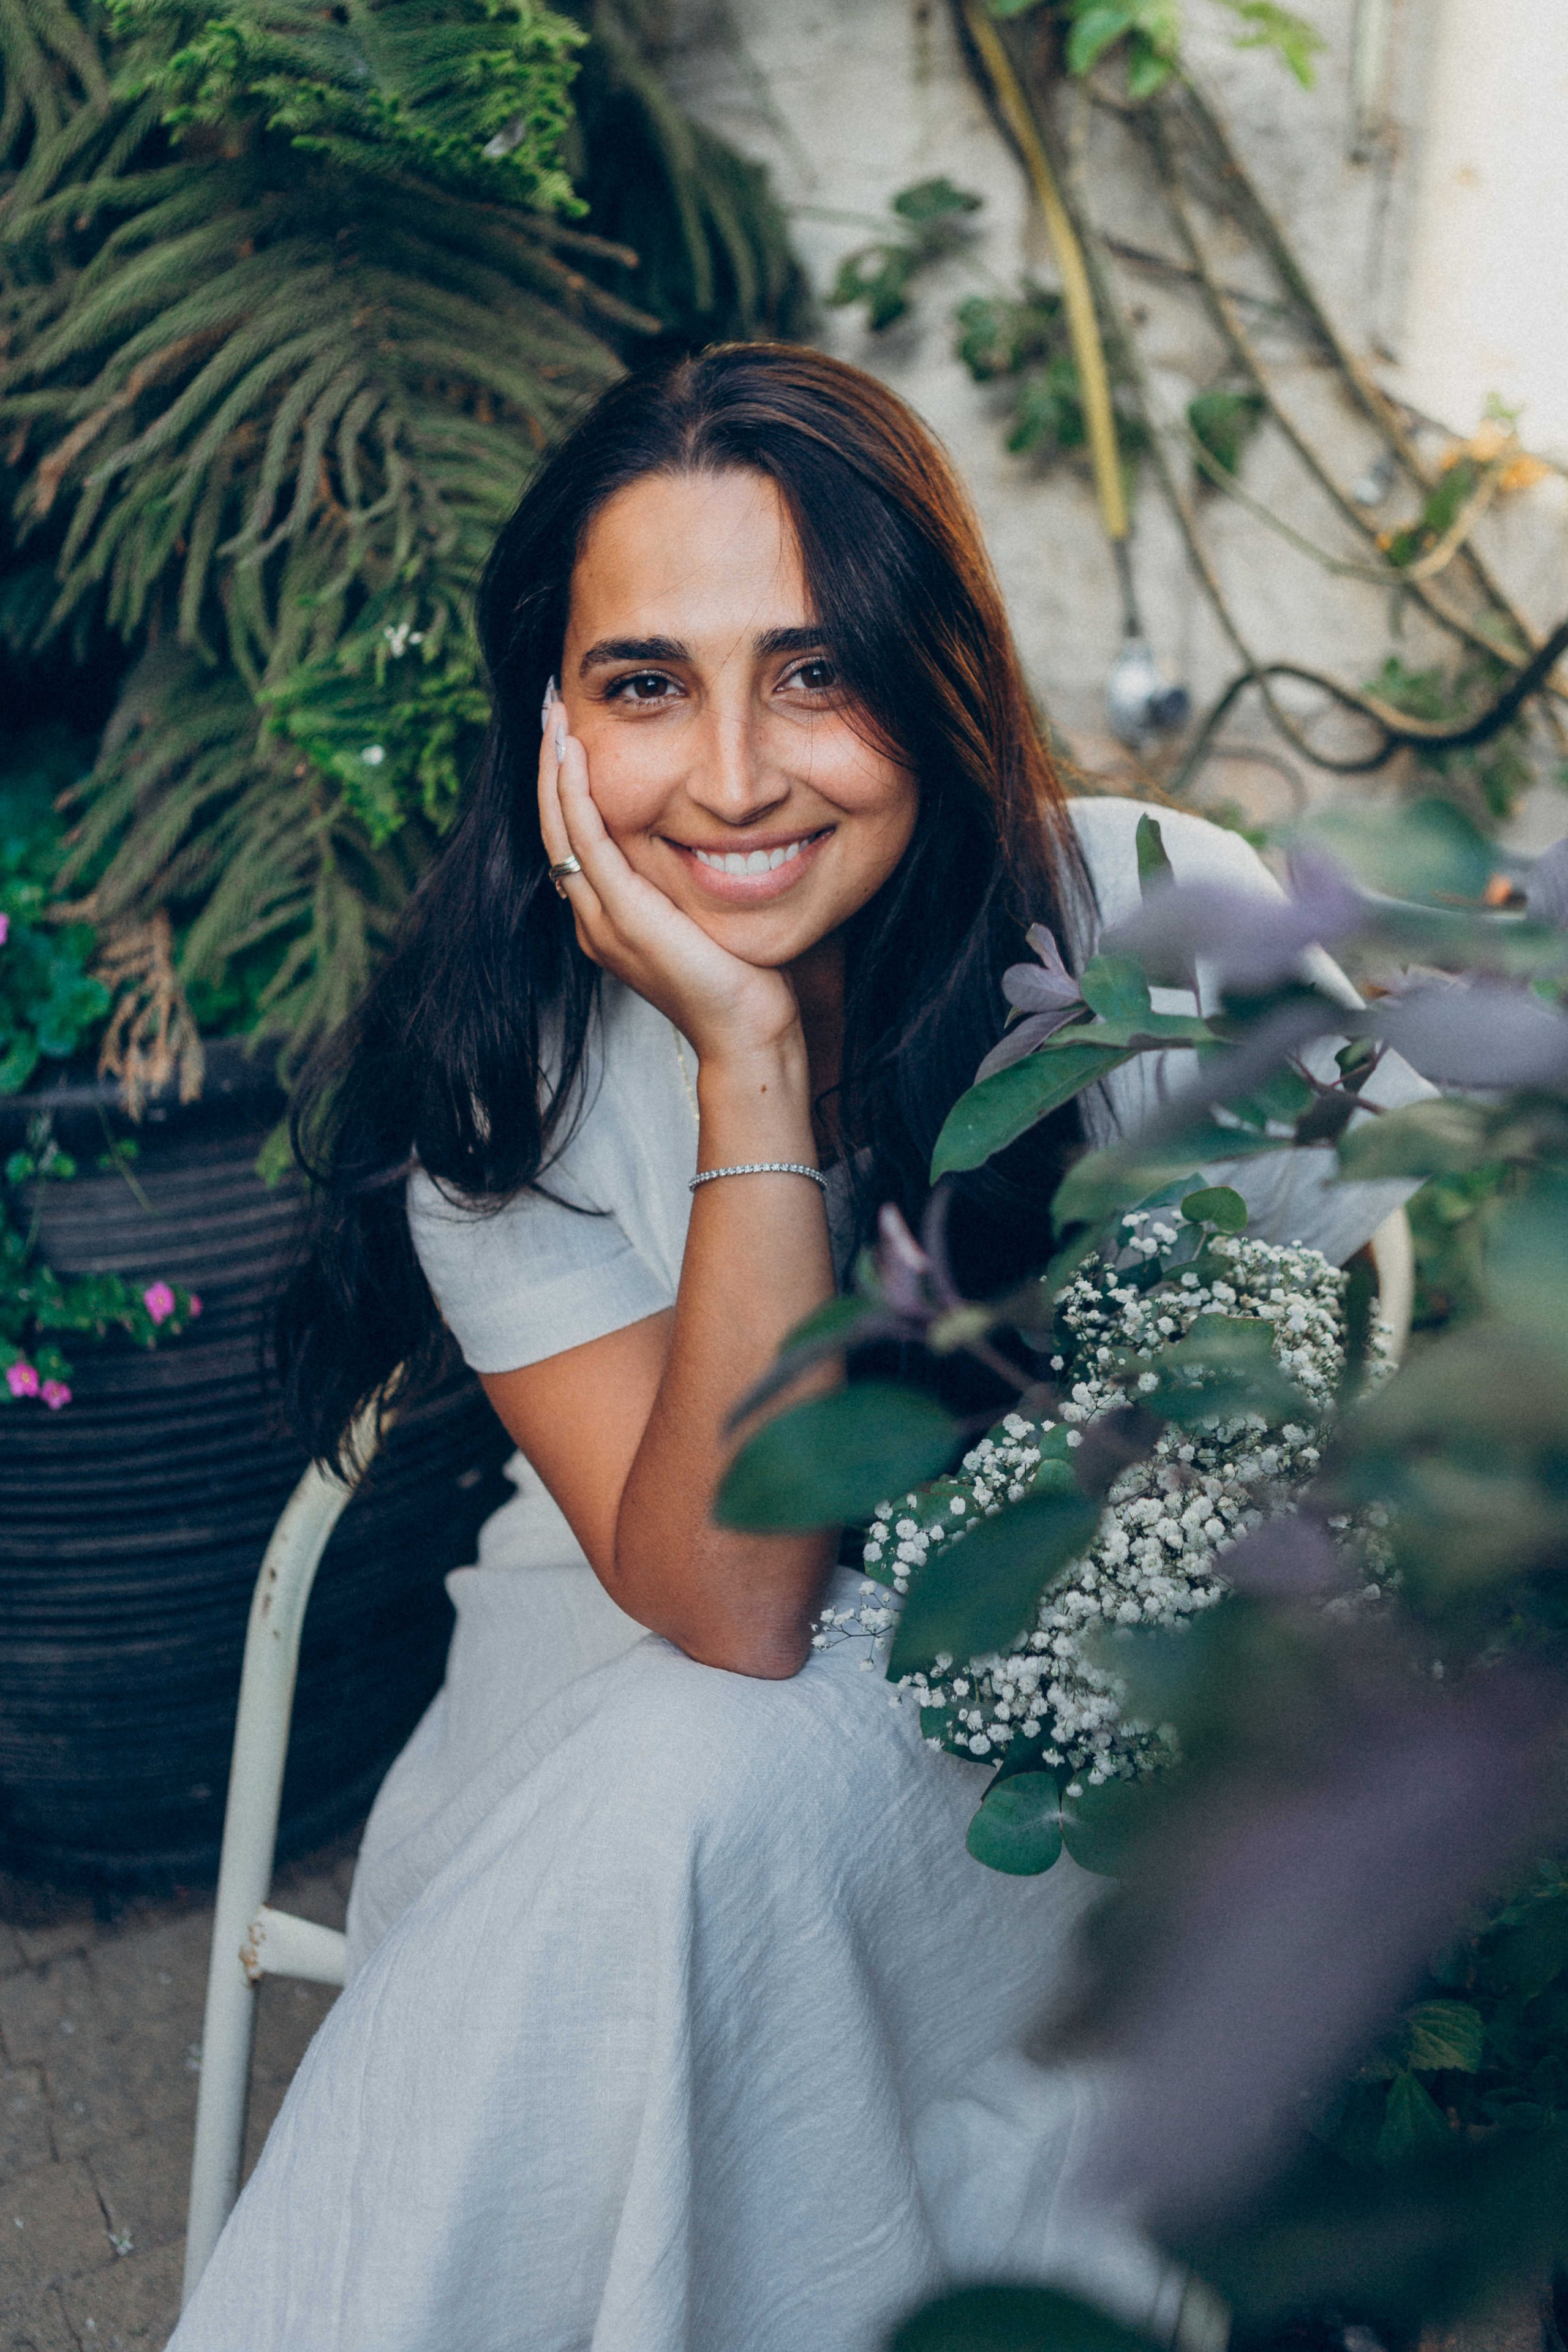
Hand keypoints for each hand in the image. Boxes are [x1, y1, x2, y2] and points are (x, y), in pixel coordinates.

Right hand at [537, 717, 801, 1070]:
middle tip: (550, 705)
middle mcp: (592, 919)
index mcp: (607, 919)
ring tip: (553, 715)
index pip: (573, 838)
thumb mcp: (707, 914)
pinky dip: (576, 796)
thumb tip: (710, 832)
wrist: (749, 1034)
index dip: (565, 784)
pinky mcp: (624, 918)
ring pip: (559, 829)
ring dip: (553, 768)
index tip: (570, 733)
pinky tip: (574, 755)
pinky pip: (587, 844)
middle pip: (553, 827)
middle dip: (550, 764)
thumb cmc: (744, 978)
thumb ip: (689, 877)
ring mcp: (601, 921)